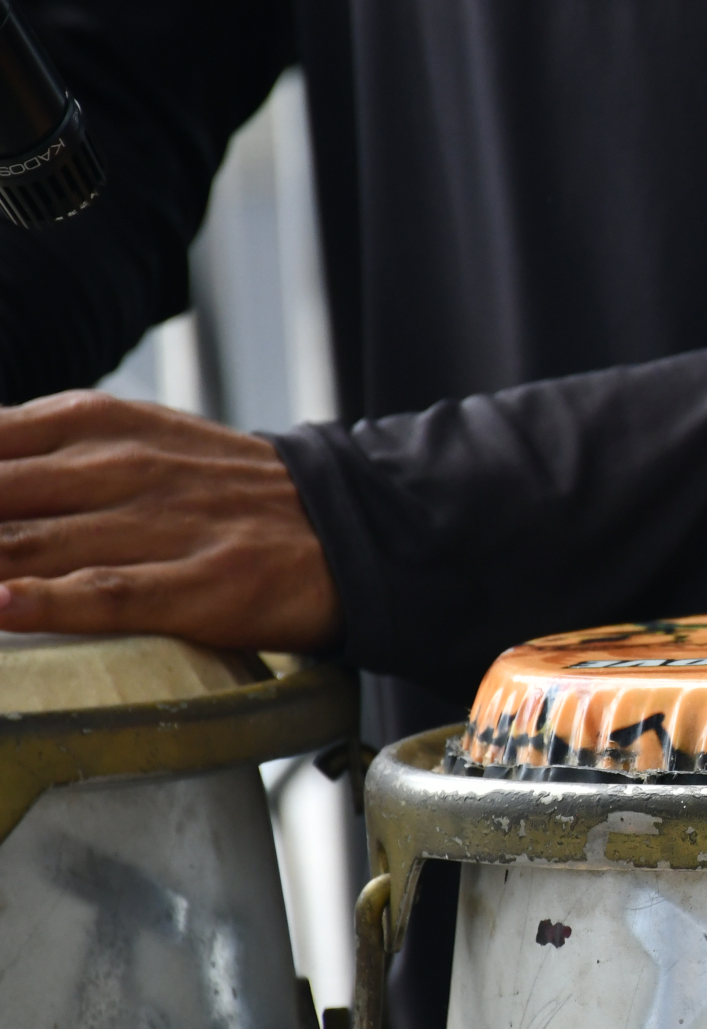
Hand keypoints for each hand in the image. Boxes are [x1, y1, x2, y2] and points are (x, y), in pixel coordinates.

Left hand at [0, 391, 339, 649]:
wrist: (350, 522)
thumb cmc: (224, 492)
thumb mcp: (134, 438)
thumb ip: (46, 454)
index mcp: (100, 421)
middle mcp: (126, 464)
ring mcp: (166, 524)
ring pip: (33, 544)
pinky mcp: (203, 583)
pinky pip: (109, 594)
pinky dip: (46, 602)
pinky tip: (3, 607)